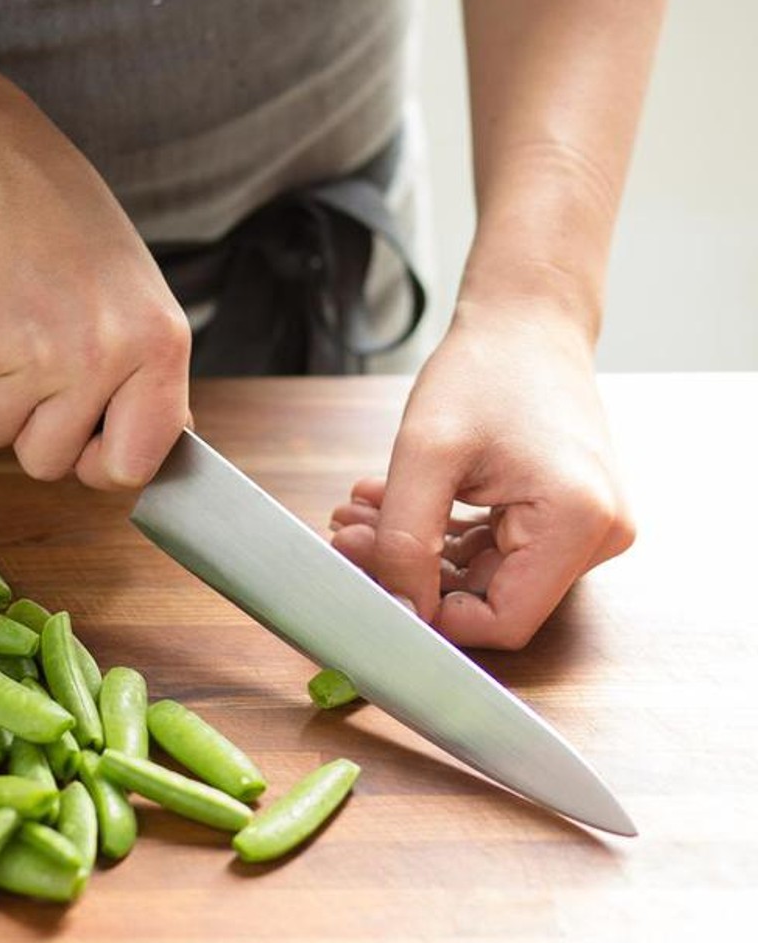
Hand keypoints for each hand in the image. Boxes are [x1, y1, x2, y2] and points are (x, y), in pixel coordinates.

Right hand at [0, 96, 190, 489]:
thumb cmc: (65, 228)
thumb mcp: (138, 298)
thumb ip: (148, 379)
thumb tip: (160, 449)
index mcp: (157, 346)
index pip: (132, 465)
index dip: (98, 462)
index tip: (86, 437)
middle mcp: (102, 355)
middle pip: (47, 463)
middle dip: (30, 427)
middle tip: (36, 361)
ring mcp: (35, 352)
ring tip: (10, 326)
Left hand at [329, 300, 634, 649]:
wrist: (526, 320)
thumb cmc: (485, 369)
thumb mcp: (425, 455)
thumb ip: (405, 540)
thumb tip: (395, 609)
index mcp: (578, 522)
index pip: (504, 622)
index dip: (434, 618)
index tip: (374, 584)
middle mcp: (598, 534)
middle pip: (489, 597)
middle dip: (410, 574)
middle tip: (346, 536)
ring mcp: (584, 528)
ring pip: (481, 575)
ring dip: (413, 551)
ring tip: (356, 515)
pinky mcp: (561, 518)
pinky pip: (491, 550)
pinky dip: (436, 533)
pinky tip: (386, 506)